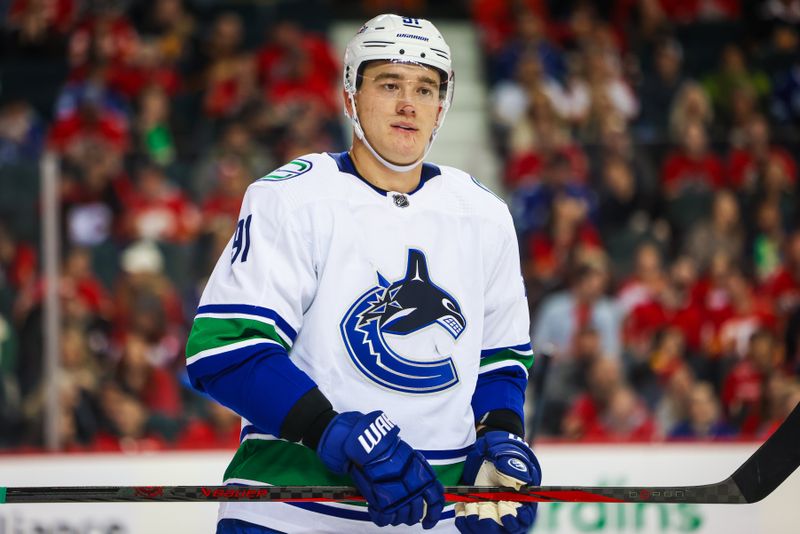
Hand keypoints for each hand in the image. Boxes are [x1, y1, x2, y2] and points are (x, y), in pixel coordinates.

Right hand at [317, 410, 443, 528]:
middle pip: (416, 513)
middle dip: (410, 516)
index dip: (433, 515)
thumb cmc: (389, 449)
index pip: (435, 502)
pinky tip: (376, 509)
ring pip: (401, 519)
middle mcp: (415, 492)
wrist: (372, 449)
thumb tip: (419, 486)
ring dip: (396, 516)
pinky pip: (384, 520)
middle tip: (402, 512)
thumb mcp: (412, 459)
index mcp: (424, 479)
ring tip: (388, 507)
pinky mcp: (384, 505)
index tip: (427, 522)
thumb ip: (417, 476)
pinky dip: (380, 517)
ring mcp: (400, 500)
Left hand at [455, 431, 540, 533]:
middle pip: (501, 531)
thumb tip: (519, 478)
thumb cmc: (503, 455)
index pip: (523, 521)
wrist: (487, 454)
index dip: (514, 520)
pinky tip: (460, 506)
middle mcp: (508, 514)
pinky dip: (462, 521)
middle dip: (488, 522)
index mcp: (523, 502)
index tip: (503, 508)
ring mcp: (492, 516)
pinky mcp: (477, 515)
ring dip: (473, 522)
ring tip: (468, 505)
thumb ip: (514, 467)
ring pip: (484, 531)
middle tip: (479, 507)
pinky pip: (469, 528)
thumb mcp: (510, 456)